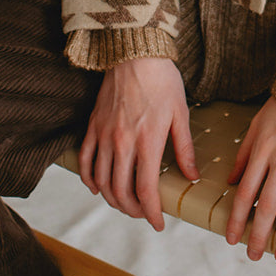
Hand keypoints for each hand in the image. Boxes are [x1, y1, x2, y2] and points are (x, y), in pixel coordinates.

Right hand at [78, 56, 197, 230]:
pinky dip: (89, 179)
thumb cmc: (162, 80)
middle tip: (143, 214)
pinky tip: (98, 187)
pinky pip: (84, 160)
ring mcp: (104, 135)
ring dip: (112, 199)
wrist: (135, 52)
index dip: (152, 213)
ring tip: (124, 203)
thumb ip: (184, 148)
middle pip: (121, 191)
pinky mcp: (93, 126)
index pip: (146, 190)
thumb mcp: (181, 114)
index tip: (159, 223)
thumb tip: (191, 176)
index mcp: (147, 141)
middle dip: (132, 210)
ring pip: (101, 180)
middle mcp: (122, 142)